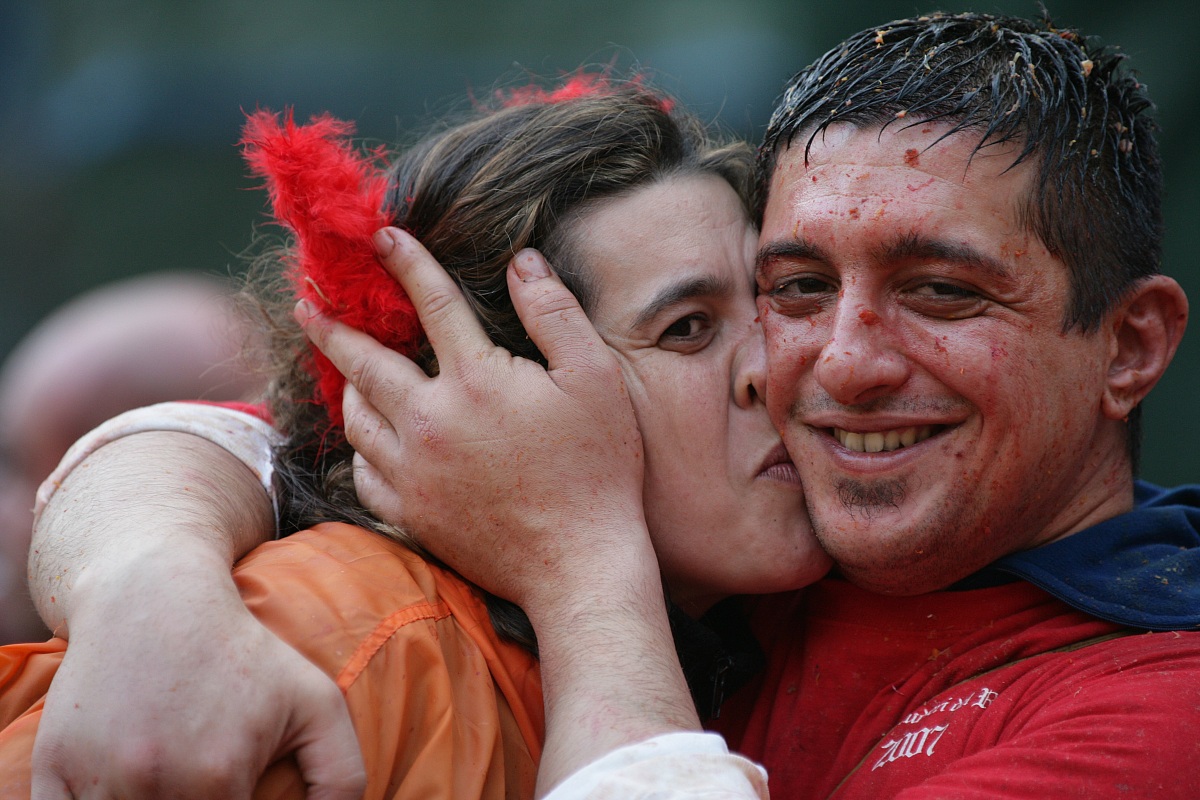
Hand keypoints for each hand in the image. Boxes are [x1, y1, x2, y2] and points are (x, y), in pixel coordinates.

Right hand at [26, 431, 364, 798]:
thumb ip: (341, 774)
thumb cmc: (242, 651)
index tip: (234, 793)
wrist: (153, 596)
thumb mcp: (315, 701)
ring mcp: (96, 778)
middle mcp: (152, 785)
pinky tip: (122, 783)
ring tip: (166, 777)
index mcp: (218, 778)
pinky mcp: (53, 769)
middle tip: (202, 781)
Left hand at [299, 228, 648, 611]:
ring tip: (344, 372)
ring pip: (356, 419)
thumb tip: (522, 263)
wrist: (579, 564)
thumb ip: (553, 312)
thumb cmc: (597, 468)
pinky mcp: (411, 514)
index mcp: (474, 380)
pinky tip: (371, 441)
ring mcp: (414, 473)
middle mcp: (430, 422)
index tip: (383, 236)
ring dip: (346, 387)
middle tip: (307, 306)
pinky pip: (364, 474)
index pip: (431, 302)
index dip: (406, 262)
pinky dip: (362, 450)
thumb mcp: (595, 376)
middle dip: (332, 327)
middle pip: (364, 362)